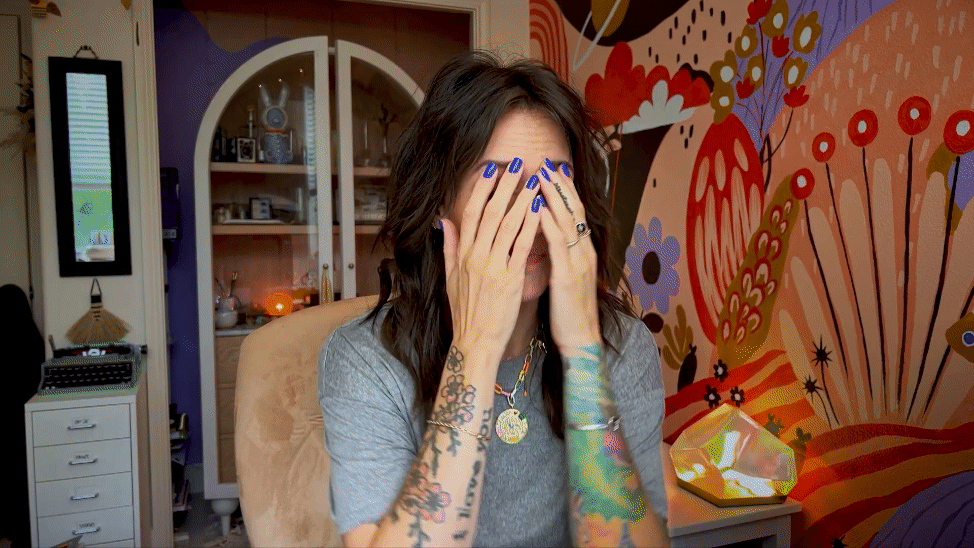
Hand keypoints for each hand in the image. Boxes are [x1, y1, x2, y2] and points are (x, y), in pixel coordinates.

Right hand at [440, 159, 543, 362]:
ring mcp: (493, 267)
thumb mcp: (449, 278)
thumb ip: (449, 247)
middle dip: (504, 186)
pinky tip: (538, 209)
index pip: (470, 213)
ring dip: (521, 199)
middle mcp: (476, 256)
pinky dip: (529, 226)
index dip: (481, 190)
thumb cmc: (465, 312)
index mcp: (462, 254)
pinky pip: (521, 247)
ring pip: (507, 225)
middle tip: (517, 164)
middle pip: (490, 212)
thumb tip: (442, 222)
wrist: (474, 341)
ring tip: (533, 180)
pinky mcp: (510, 279)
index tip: (491, 170)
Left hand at [536, 160, 600, 350]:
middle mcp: (584, 251)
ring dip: (554, 197)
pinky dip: (549, 225)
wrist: (580, 339)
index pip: (573, 213)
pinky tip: (539, 210)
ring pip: (568, 221)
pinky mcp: (569, 276)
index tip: (550, 169)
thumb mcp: (564, 277)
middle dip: (560, 184)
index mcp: (581, 251)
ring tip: (541, 176)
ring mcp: (579, 262)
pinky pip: (560, 246)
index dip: (563, 190)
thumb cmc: (568, 310)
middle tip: (546, 162)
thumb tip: (545, 236)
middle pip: (574, 209)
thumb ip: (558, 254)